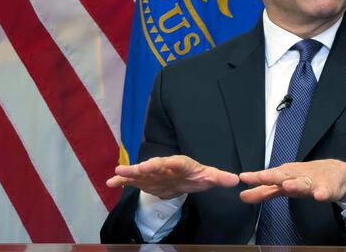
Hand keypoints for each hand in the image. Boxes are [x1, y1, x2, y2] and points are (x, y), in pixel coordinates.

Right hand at [106, 155, 239, 198]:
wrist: (184, 179)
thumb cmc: (196, 176)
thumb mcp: (209, 177)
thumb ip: (219, 178)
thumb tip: (236, 180)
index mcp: (181, 164)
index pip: (177, 163)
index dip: (170, 163)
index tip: (163, 163)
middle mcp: (165, 166)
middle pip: (156, 165)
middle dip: (146, 167)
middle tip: (136, 168)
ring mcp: (153, 173)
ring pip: (141, 172)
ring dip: (130, 172)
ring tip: (118, 172)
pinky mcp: (145, 180)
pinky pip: (132, 180)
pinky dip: (122, 180)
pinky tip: (110, 182)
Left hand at [239, 159, 345, 203]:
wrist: (336, 173)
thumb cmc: (305, 178)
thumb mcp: (283, 184)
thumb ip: (264, 191)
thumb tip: (242, 196)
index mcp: (285, 175)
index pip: (268, 176)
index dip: (256, 177)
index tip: (243, 177)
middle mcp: (297, 176)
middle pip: (283, 175)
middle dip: (272, 176)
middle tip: (261, 176)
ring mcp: (313, 181)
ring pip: (303, 183)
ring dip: (296, 184)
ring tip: (287, 186)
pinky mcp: (328, 188)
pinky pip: (325, 191)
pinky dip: (322, 193)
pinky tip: (319, 196)